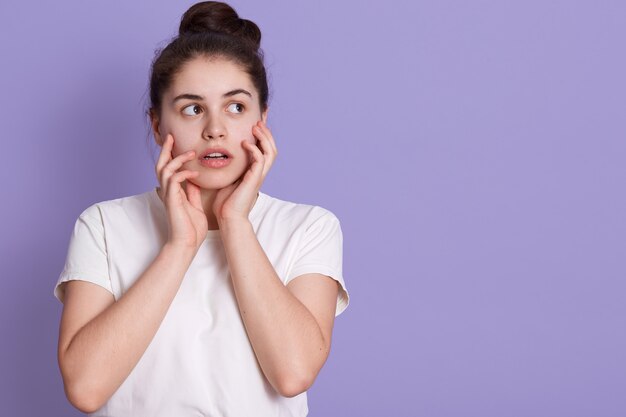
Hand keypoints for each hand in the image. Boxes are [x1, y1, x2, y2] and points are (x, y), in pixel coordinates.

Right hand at [156, 134, 207, 248]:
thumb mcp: (194, 205)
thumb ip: (191, 191)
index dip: (170, 155)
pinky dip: (183, 173)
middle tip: (171, 136)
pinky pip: (174, 180)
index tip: (175, 142)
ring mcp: (169, 195)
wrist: (188, 243)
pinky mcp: (172, 200)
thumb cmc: (192, 228)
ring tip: (191, 153)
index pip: (168, 168)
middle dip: (165, 150)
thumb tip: (193, 179)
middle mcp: (168, 191)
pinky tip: (194, 173)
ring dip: (178, 159)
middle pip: (161, 165)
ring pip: (166, 170)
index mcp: (173, 191)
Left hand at [213, 120, 276, 223]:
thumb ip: (229, 167)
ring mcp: (259, 176)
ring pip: (271, 152)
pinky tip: (244, 143)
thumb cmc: (226, 202)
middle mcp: (260, 172)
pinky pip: (260, 160)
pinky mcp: (254, 180)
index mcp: (255, 171)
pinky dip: (254, 149)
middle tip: (258, 121)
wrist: (228, 218)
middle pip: (272, 148)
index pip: (264, 149)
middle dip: (267, 133)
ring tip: (256, 127)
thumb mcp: (227, 178)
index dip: (263, 136)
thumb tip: (218, 155)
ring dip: (264, 138)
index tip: (257, 122)